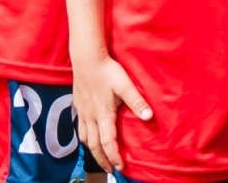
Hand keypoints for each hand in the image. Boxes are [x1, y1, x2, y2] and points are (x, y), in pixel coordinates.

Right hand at [73, 54, 152, 172]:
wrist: (86, 57)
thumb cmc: (107, 70)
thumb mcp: (125, 85)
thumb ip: (136, 101)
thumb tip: (149, 117)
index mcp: (103, 114)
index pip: (107, 142)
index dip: (113, 156)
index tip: (120, 167)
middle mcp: (90, 116)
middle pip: (94, 145)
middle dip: (102, 159)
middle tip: (109, 169)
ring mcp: (82, 111)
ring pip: (84, 137)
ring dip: (92, 149)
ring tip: (99, 155)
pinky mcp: (77, 104)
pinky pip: (79, 126)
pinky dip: (85, 136)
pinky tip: (89, 134)